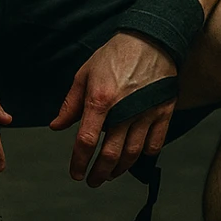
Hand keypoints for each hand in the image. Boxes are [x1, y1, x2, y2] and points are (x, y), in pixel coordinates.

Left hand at [49, 32, 176, 187]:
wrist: (150, 39)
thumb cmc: (114, 54)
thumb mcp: (85, 73)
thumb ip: (71, 103)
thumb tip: (57, 126)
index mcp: (101, 99)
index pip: (87, 140)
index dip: (79, 161)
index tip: (76, 173)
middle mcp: (124, 110)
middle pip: (110, 155)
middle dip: (98, 173)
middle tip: (91, 180)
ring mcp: (146, 113)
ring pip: (132, 154)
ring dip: (119, 170)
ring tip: (109, 174)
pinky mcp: (163, 113)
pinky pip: (154, 144)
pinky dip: (143, 156)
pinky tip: (133, 157)